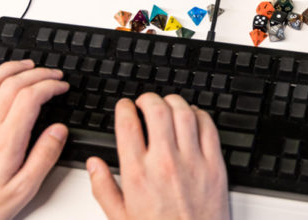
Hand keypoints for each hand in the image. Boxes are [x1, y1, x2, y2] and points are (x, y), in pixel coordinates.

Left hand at [0, 60, 69, 219]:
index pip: (29, 98)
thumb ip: (45, 156)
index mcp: (4, 142)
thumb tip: (59, 130)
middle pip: (11, 85)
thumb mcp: (26, 187)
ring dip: (10, 68)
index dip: (49, 85)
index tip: (61, 86)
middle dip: (37, 73)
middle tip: (53, 74)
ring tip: (27, 66)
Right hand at [87, 93, 229, 219]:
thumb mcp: (120, 217)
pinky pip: (208, 127)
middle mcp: (165, 162)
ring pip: (184, 113)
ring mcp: (192, 161)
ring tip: (167, 104)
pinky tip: (192, 117)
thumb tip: (93, 165)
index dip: (124, 108)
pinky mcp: (214, 165)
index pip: (128, 125)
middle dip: (148, 99)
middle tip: (145, 102)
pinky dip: (199, 115)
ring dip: (173, 102)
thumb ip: (103, 188)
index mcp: (138, 174)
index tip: (125, 107)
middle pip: (156, 110)